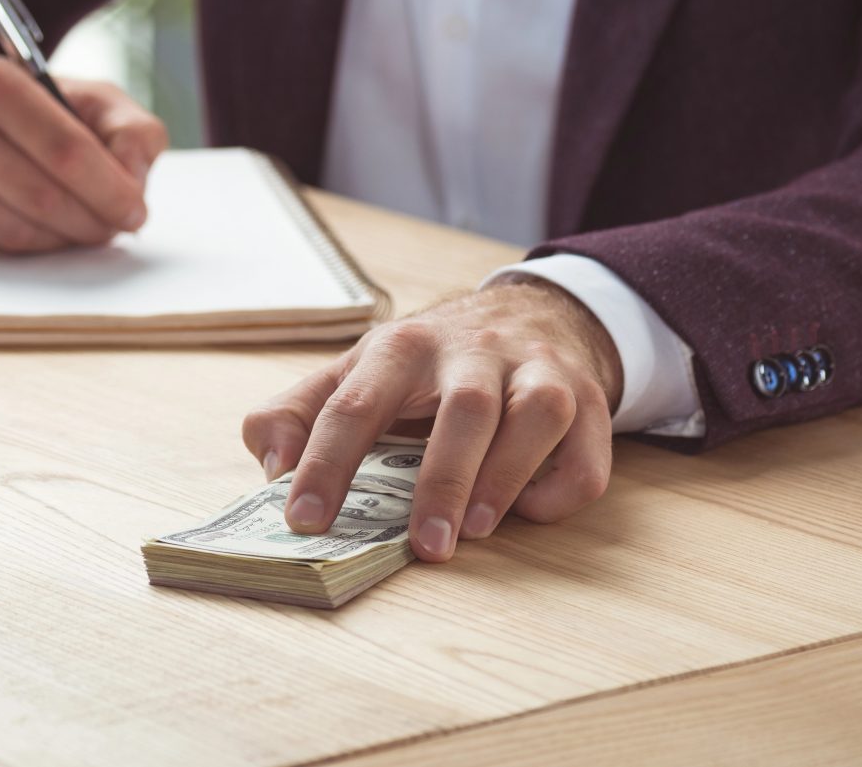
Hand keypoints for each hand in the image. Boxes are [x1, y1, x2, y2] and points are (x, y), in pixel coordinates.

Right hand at [0, 55, 168, 253]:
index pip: (65, 149)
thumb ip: (128, 128)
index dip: (111, 189)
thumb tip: (134, 181)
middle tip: (113, 227)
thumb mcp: (79, 96)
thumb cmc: (15, 110)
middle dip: (92, 221)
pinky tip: (33, 230)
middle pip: (43, 197)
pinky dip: (22, 251)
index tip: (136, 211)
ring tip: (78, 227)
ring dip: (61, 241)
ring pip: (15, 234)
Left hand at [240, 277, 621, 562]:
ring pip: (537, 415)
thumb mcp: (352, 373)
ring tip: (473, 530)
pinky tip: (527, 511)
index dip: (325, 464)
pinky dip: (560, 490)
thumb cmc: (424, 366)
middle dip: (442, 480)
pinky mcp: (586, 400)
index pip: (353, 404)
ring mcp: (537, 370)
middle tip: (423, 546)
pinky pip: (587, 453)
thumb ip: (294, 414)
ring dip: (506, 477)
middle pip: (463, 408)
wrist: (525, 315)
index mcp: (399, 346)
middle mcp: (471, 350)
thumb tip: (273, 466)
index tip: (304, 521)